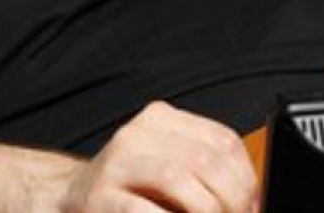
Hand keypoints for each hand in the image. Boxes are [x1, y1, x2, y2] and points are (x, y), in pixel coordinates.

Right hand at [60, 101, 258, 212]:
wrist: (69, 200)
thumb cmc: (130, 190)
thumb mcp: (170, 169)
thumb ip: (206, 175)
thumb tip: (252, 200)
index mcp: (161, 119)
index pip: (222, 140)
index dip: (247, 178)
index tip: (253, 205)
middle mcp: (137, 133)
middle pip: (206, 160)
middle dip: (233, 199)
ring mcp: (115, 163)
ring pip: (178, 178)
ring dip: (208, 212)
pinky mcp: (99, 197)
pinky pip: (144, 211)